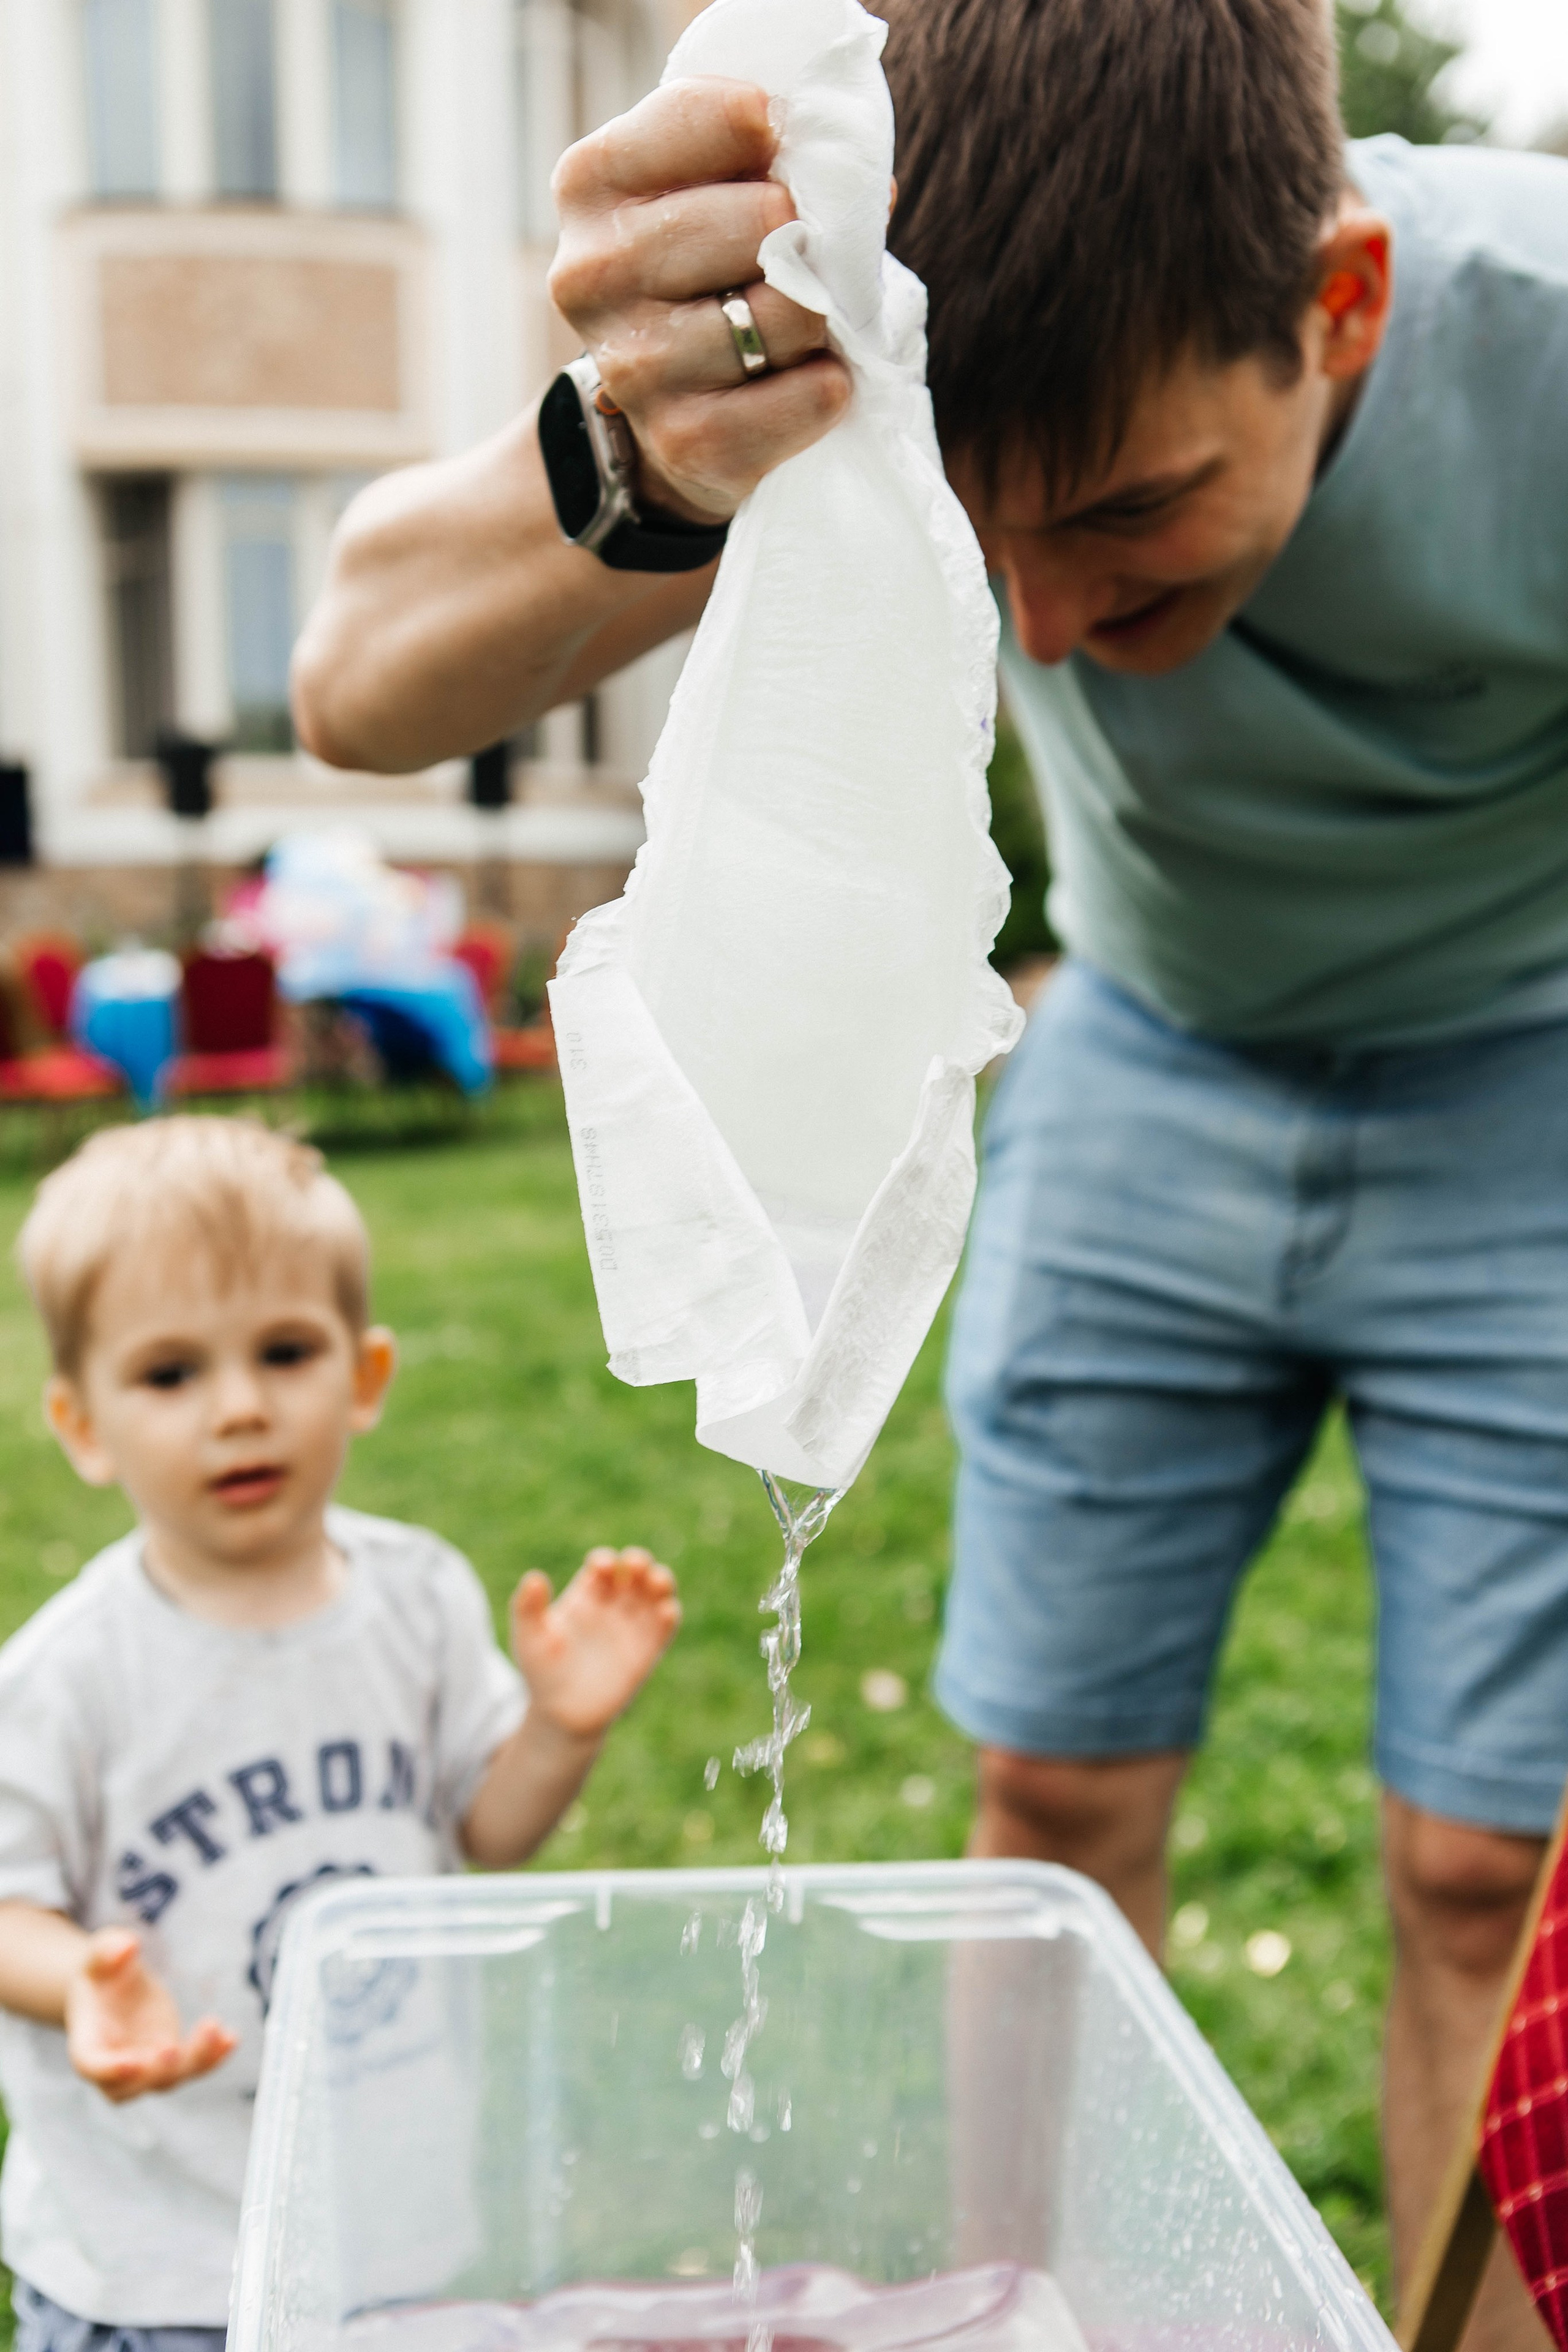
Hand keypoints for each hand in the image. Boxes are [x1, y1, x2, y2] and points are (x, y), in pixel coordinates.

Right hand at [65, 1929, 235, 2104]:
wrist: (112, 1987)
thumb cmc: (100, 1972)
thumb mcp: (99, 1954)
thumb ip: (108, 1949)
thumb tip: (127, 1945)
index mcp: (86, 2041)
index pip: (90, 2065)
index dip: (108, 2070)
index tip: (131, 2062)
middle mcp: (113, 2064)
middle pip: (128, 2088)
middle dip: (153, 2073)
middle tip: (172, 2049)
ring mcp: (143, 2066)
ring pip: (167, 2081)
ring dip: (194, 2061)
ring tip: (215, 2028)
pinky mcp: (170, 2059)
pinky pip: (192, 2068)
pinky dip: (213, 2057)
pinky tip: (231, 2038)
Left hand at [511, 1548, 680, 1738]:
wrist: (563, 1714)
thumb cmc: (542, 1672)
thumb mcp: (529, 1638)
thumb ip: (527, 1608)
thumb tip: (534, 1577)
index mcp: (587, 1595)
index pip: (603, 1565)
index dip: (605, 1560)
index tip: (601, 1567)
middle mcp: (614, 1605)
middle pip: (635, 1571)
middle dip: (639, 1561)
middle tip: (635, 1563)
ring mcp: (633, 1626)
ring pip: (656, 1592)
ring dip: (662, 1580)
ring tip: (657, 1581)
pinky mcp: (648, 1650)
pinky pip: (665, 1627)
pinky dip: (670, 1615)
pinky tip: (665, 1611)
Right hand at [548, 77, 851, 523]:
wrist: (677, 406)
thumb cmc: (708, 269)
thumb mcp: (709, 185)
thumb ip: (756, 152)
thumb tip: (848, 176)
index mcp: (591, 182)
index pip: (721, 117)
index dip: (775, 132)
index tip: (778, 153)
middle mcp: (593, 272)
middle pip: (766, 220)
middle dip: (805, 239)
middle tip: (793, 260)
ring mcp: (634, 365)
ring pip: (791, 311)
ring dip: (819, 319)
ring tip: (790, 327)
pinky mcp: (687, 442)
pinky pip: (810, 396)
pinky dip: (828, 388)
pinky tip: (798, 381)